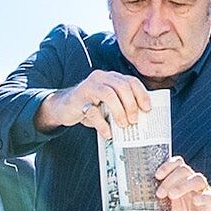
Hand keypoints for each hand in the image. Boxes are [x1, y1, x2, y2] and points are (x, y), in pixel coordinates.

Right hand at [36, 70, 151, 137]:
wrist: (63, 107)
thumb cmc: (90, 106)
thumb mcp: (108, 104)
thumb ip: (121, 106)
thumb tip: (140, 119)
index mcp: (110, 77)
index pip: (130, 81)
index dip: (141, 94)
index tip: (147, 109)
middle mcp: (100, 78)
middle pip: (122, 87)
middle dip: (131, 105)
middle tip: (134, 121)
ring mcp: (88, 87)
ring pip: (109, 95)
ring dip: (119, 112)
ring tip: (123, 125)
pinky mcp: (78, 99)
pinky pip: (93, 112)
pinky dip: (103, 124)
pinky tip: (107, 133)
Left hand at [154, 156, 210, 210]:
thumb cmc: (186, 210)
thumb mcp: (169, 204)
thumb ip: (160, 198)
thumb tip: (141, 199)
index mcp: (182, 178)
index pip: (176, 163)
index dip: (167, 166)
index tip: (157, 175)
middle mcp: (192, 180)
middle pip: (183, 170)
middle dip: (170, 180)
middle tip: (160, 193)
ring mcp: (203, 190)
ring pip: (197, 179)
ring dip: (183, 185)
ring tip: (172, 195)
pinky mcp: (210, 201)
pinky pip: (208, 195)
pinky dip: (202, 196)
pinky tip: (195, 201)